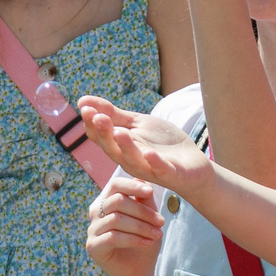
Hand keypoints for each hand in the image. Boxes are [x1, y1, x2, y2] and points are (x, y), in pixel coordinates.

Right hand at [79, 96, 214, 192]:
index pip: (100, 137)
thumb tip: (82, 101)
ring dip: (126, 146)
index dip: (91, 123)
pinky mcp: (169, 174)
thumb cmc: (161, 144)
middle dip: (104, 133)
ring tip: (119, 132)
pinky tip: (149, 153)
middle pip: (112, 149)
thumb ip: (113, 114)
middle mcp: (130, 160)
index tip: (84, 108)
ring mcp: (149, 168)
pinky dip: (155, 162)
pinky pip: (160, 169)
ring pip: (132, 160)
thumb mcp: (136, 124)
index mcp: (120, 147)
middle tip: (97, 117)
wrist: (193, 165)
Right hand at [87, 171, 165, 275]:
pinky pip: (113, 237)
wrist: (138, 271)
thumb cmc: (143, 240)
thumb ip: (144, 200)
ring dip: (141, 227)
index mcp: (107, 201)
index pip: (115, 184)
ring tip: (158, 234)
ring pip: (116, 220)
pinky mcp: (92, 247)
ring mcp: (92, 230)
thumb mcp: (148, 218)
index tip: (150, 192)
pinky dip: (133, 239)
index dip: (132, 186)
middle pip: (116, 201)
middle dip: (142, 211)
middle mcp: (96, 213)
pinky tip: (147, 243)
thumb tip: (142, 180)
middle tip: (161, 221)